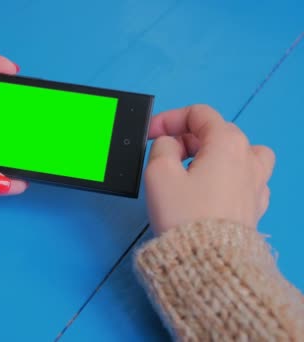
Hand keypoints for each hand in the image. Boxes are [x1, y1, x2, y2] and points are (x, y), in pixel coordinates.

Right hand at [144, 105, 274, 233]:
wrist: (208, 261)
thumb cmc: (184, 214)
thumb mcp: (158, 172)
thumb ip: (162, 147)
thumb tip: (171, 146)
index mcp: (227, 142)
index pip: (198, 114)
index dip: (168, 118)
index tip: (149, 133)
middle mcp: (248, 158)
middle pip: (216, 132)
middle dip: (185, 138)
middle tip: (162, 156)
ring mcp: (256, 183)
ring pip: (238, 153)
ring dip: (212, 154)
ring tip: (192, 169)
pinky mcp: (254, 206)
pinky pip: (244, 179)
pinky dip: (226, 176)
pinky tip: (209, 189)